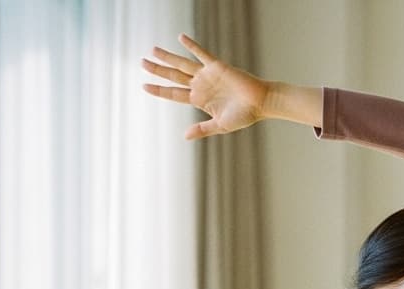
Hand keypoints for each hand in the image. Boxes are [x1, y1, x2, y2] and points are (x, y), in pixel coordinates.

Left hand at [141, 33, 269, 139]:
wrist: (262, 103)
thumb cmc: (244, 116)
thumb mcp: (220, 125)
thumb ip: (202, 129)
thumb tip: (184, 136)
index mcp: (199, 100)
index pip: (173, 93)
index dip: (159, 90)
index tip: (144, 86)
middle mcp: (200, 85)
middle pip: (173, 76)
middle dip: (157, 69)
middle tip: (142, 63)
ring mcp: (208, 75)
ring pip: (182, 64)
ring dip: (168, 57)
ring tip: (152, 50)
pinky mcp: (217, 66)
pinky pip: (201, 54)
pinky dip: (191, 46)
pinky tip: (180, 37)